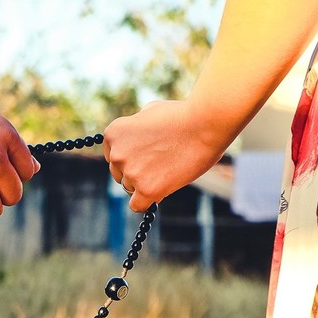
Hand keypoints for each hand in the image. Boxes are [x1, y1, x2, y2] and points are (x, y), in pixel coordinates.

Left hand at [103, 100, 227, 212]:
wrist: (205, 125)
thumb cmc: (183, 115)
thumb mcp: (149, 112)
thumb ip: (135, 130)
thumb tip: (133, 144)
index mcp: (113, 133)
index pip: (113, 156)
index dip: (131, 157)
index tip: (147, 155)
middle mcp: (117, 154)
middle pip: (120, 174)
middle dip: (137, 171)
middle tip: (161, 163)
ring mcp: (130, 173)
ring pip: (130, 188)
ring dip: (145, 183)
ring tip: (169, 169)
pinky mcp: (146, 189)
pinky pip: (137, 205)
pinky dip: (147, 201)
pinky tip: (161, 191)